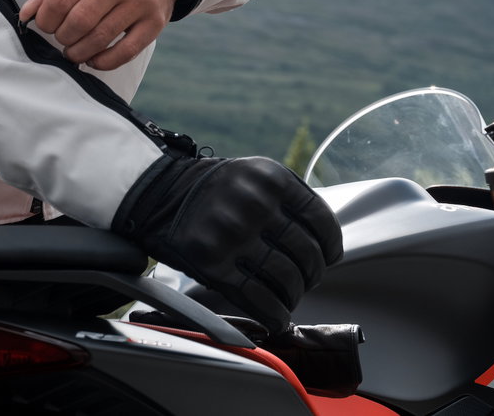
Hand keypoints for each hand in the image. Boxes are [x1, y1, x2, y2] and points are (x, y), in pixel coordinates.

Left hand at [19, 0, 184, 69]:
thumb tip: (26, 14)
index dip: (45, 19)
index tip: (45, 24)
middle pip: (79, 21)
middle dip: (62, 36)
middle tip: (61, 36)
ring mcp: (141, 0)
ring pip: (100, 38)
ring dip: (78, 52)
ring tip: (72, 51)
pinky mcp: (155, 22)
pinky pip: (126, 52)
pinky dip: (103, 62)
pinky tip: (94, 59)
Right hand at [114, 155, 343, 333]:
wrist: (161, 194)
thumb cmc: (218, 190)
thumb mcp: (256, 176)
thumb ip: (290, 200)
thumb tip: (326, 244)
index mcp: (272, 179)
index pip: (320, 220)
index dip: (331, 245)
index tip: (331, 256)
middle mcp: (254, 205)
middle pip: (306, 253)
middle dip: (313, 273)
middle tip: (308, 280)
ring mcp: (232, 236)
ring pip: (285, 278)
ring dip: (295, 295)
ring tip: (291, 297)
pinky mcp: (212, 264)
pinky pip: (256, 297)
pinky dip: (274, 313)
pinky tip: (278, 317)